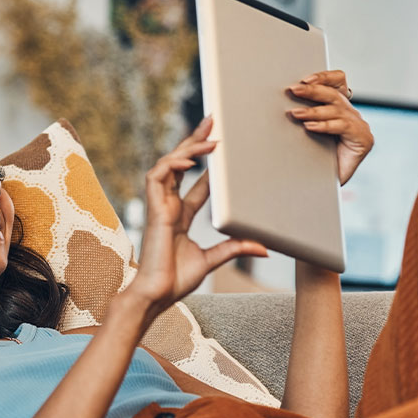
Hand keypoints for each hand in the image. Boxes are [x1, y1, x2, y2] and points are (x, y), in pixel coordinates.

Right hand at [125, 116, 267, 314]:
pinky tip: (188, 160)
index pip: (195, 182)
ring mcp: (159, 206)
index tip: (221, 148)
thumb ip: (234, 248)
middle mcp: (169, 206)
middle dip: (195, 142)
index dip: (207, 164)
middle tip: (212, 121)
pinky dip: (171, 165)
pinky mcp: (153, 210)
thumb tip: (264, 248)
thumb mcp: (213, 259)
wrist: (156, 296)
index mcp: (180, 216)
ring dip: (187, 149)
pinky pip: (156, 177)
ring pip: (169, 165)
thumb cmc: (176, 280)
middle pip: (181, 165)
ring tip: (209, 139)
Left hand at [287, 70, 373, 185]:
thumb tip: (285, 101)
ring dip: (313, 111)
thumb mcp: (308, 132)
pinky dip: (325, 125)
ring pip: (336, 110)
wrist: (324, 187)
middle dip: (312, 91)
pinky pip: (343, 127)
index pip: (338, 83)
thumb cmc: (314, 160)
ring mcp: (359, 126)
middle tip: (293, 90)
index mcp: (340, 109)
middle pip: (334, 94)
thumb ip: (305, 115)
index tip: (304, 79)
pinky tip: (310, 127)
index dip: (324, 77)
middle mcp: (352, 115)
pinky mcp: (363, 139)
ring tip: (295, 113)